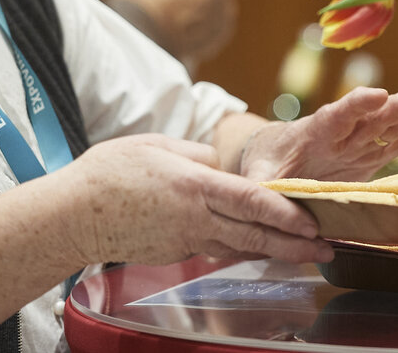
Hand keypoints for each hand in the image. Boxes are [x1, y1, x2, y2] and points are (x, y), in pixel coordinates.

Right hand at [67, 134, 331, 265]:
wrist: (70, 216)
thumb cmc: (108, 174)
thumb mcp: (156, 145)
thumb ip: (195, 154)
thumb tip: (218, 163)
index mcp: (193, 185)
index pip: (250, 201)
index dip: (285, 214)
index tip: (312, 221)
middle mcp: (194, 217)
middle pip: (254, 234)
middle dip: (295, 244)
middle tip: (327, 249)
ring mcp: (185, 239)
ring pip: (239, 246)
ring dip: (274, 251)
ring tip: (306, 253)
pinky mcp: (175, 252)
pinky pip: (216, 248)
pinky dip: (241, 248)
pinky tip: (261, 249)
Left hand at [238, 86, 397, 182]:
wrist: (274, 156)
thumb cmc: (265, 164)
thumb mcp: (257, 176)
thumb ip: (262, 187)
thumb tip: (264, 201)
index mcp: (315, 132)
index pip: (338, 115)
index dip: (357, 105)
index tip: (378, 95)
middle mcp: (342, 133)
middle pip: (375, 116)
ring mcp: (359, 142)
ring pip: (391, 123)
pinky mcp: (370, 155)